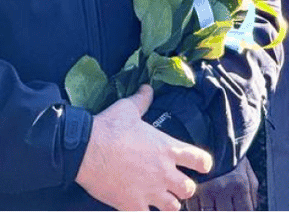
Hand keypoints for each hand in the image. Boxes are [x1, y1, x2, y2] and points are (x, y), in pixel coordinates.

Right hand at [76, 85, 214, 210]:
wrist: (85, 149)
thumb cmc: (109, 128)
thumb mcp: (128, 109)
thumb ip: (142, 100)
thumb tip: (147, 88)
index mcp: (168, 149)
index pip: (200, 160)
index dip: (203, 164)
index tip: (201, 166)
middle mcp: (164, 172)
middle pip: (189, 188)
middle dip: (184, 188)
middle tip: (175, 186)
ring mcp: (149, 191)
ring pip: (173, 207)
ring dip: (169, 204)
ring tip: (161, 200)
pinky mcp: (132, 204)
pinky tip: (139, 208)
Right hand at [184, 157, 257, 210]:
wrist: (211, 138)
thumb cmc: (231, 158)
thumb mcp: (247, 171)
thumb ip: (252, 193)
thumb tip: (254, 209)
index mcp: (240, 184)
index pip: (244, 211)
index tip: (239, 209)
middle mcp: (223, 188)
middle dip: (227, 211)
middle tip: (225, 205)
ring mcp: (205, 189)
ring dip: (211, 211)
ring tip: (214, 203)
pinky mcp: (191, 188)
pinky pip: (193, 209)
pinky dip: (198, 209)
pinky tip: (202, 203)